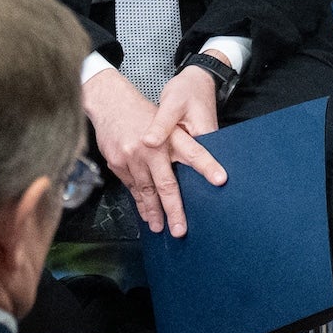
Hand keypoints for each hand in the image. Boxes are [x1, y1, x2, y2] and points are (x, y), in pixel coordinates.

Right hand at [83, 66, 229, 237]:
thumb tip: (197, 168)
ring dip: (154, 212)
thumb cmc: (144, 113)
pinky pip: (132, 188)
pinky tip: (146, 214)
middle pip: (166, 184)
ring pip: (147, 191)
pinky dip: (140, 203)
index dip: (208, 166)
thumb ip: (181, 144)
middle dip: (174, 209)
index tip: (221, 179)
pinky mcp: (118, 164)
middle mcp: (152, 149)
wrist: (112, 103)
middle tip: (180, 229)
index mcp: (171, 136)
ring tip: (161, 228)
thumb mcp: (168, 120)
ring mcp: (133, 158)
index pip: (195, 153)